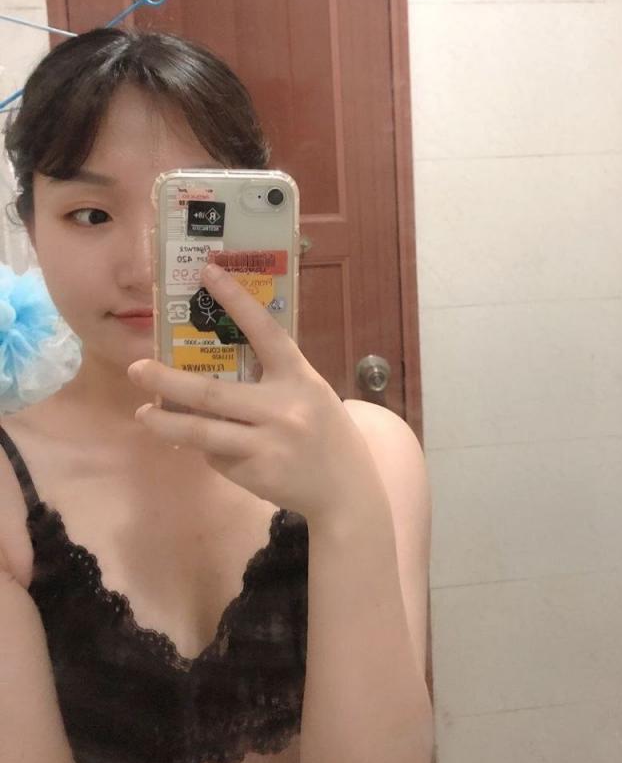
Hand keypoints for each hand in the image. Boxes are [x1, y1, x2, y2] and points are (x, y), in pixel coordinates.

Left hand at [127, 263, 383, 523]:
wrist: (346, 490)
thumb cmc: (324, 433)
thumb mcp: (309, 394)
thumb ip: (272, 379)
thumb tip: (213, 366)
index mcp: (299, 378)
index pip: (266, 331)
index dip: (237, 300)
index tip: (208, 271)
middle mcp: (283, 408)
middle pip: (212, 392)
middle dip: (167, 380)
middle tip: (136, 367)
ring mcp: (266, 443)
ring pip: (202, 431)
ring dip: (165, 423)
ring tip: (142, 413)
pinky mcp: (254, 473)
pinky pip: (216, 456)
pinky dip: (206, 448)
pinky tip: (206, 446)